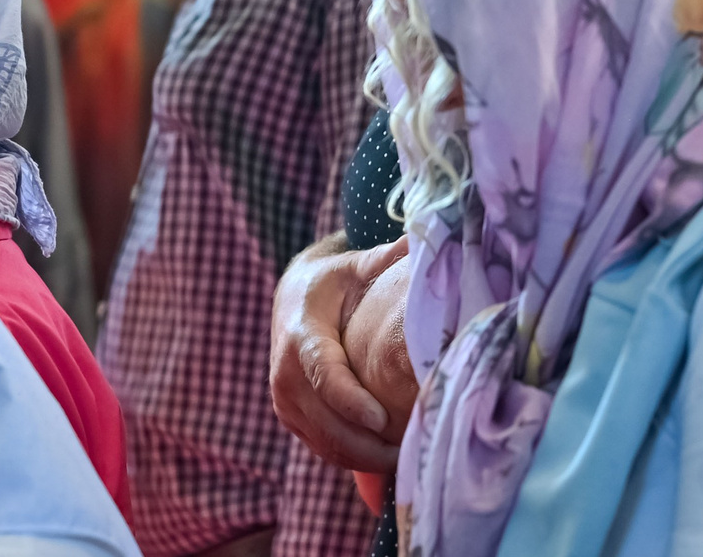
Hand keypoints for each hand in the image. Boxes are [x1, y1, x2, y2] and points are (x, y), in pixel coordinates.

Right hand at [269, 235, 411, 472]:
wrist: (291, 299)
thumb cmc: (333, 282)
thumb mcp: (354, 266)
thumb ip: (384, 258)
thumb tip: (419, 241)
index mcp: (300, 335)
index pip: (324, 376)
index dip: (350, 402)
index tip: (381, 420)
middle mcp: (284, 374)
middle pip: (325, 421)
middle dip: (366, 443)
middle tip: (409, 450)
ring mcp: (285, 401)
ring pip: (323, 442)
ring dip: (362, 458)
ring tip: (406, 461)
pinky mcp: (291, 418)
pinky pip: (320, 447)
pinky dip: (351, 459)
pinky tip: (386, 460)